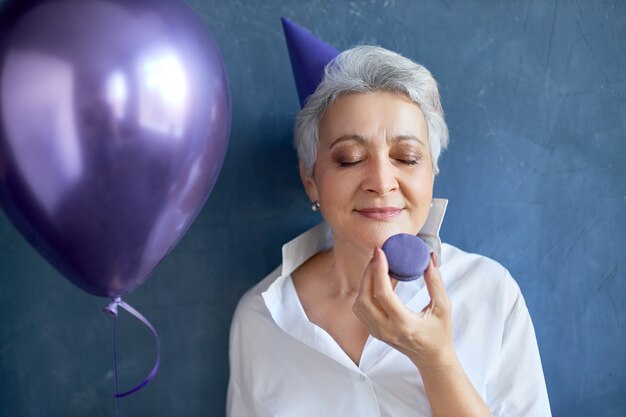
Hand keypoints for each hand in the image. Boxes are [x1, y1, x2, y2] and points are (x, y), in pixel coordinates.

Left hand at [352, 247, 454, 369]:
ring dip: (364, 282)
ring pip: (360, 304)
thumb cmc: (440, 333)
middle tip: (378, 255)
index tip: (380, 252)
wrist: (431, 357)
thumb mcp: (444, 307)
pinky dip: (364, 292)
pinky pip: (361, 309)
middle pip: (365, 298)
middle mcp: (386, 330)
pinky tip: (376, 280)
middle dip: (368, 272)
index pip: (383, 294)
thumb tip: (428, 258)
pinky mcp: (374, 331)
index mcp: (404, 324)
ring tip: (377, 266)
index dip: (378, 270)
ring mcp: (377, 332)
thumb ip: (436, 282)